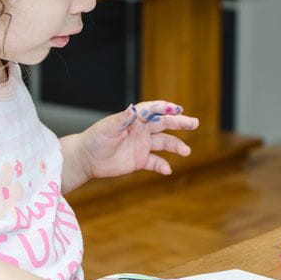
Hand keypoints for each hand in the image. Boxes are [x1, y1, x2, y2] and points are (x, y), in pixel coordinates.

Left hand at [78, 100, 198, 178]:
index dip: (166, 109)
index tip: (179, 110)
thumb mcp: (108, 128)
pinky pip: (155, 162)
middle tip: (194, 123)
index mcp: (134, 119)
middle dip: (180, 123)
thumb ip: (123, 119)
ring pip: (163, 143)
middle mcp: (141, 130)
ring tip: (186, 151)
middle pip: (164, 124)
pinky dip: (162, 165)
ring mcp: (141, 145)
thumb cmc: (95, 139)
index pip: (154, 110)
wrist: (86, 158)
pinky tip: (167, 170)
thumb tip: (134, 109)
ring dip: (176, 146)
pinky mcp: (139, 160)